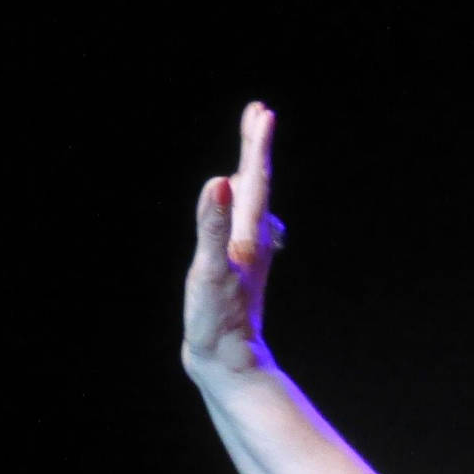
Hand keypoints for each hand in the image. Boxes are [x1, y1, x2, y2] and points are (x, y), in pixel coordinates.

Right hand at [183, 102, 280, 383]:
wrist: (229, 362)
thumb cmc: (218, 319)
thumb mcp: (211, 269)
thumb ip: (214, 226)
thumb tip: (220, 183)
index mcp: (247, 235)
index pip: (256, 181)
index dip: (256, 145)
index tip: (262, 111)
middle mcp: (253, 240)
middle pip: (258, 186)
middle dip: (256, 148)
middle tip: (259, 114)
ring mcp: (247, 255)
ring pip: (255, 205)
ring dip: (253, 173)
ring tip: (252, 149)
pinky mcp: (238, 269)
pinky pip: (244, 227)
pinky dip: (243, 207)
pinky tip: (242, 209)